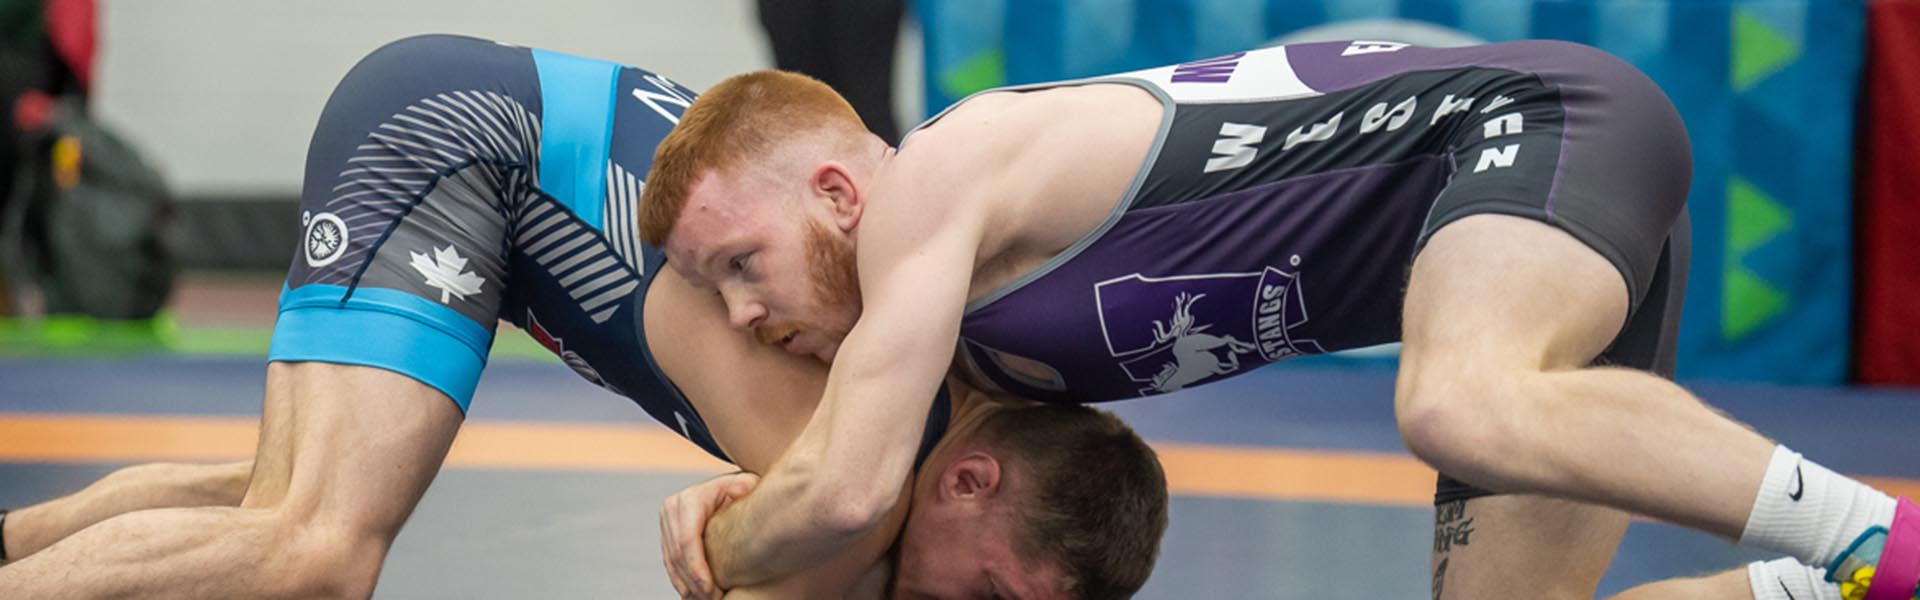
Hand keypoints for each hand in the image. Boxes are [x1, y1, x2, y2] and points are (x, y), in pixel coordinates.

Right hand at [660, 471, 759, 598]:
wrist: (726, 486)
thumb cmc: (742, 488)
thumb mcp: (746, 485)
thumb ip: (746, 493)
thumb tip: (743, 502)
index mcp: (690, 499)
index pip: (688, 540)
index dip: (697, 568)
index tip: (711, 588)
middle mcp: (673, 508)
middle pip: (677, 553)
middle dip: (693, 581)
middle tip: (712, 599)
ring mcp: (667, 521)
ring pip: (671, 560)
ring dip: (686, 584)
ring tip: (704, 599)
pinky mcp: (666, 532)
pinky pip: (669, 561)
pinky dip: (680, 579)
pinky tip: (693, 594)